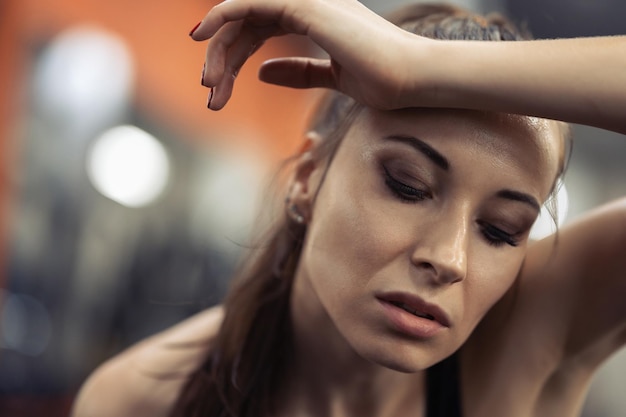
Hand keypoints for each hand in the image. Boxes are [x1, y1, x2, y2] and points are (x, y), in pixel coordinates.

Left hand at [190, 0, 432, 109]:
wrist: (410, 79)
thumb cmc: (383, 80)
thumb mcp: (332, 79)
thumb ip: (299, 72)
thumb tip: (263, 72)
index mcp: (314, 16)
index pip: (260, 29)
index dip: (234, 56)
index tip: (217, 88)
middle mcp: (307, 2)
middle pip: (247, 24)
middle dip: (223, 60)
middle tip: (212, 95)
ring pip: (244, 15)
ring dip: (220, 50)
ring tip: (210, 86)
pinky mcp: (305, 4)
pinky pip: (249, 3)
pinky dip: (222, 16)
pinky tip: (203, 37)